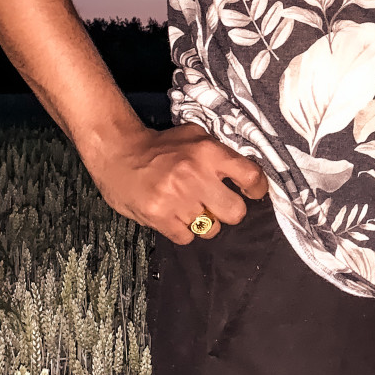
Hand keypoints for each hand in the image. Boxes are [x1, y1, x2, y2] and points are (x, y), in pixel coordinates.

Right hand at [91, 122, 268, 245]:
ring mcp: (177, 199)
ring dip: (203, 223)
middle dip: (228, 211)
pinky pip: (186, 237)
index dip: (256, 189)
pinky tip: (173, 215)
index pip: (251, 176)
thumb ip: (220, 153)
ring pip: (210, 229)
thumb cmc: (160, 146)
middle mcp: (196, 176)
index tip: (252, 192)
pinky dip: (182, 230)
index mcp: (209, 153)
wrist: (118, 152)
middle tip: (217, 204)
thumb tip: (246, 174)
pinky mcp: (159, 217)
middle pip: (236, 212)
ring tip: (189, 208)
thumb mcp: (195, 136)